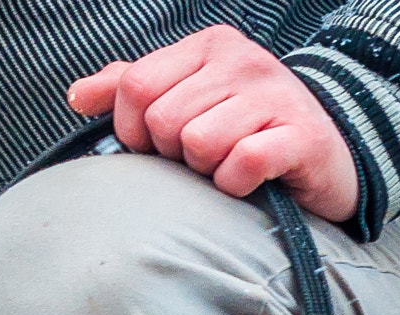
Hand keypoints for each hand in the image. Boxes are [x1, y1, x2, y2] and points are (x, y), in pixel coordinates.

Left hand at [67, 25, 357, 221]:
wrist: (322, 155)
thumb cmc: (241, 131)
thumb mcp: (184, 99)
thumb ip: (129, 91)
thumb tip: (77, 95)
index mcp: (209, 46)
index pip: (135, 86)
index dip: (132, 128)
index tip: (158, 144)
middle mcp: (244, 61)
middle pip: (162, 120)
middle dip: (172, 152)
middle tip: (202, 156)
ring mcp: (276, 95)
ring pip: (199, 142)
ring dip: (206, 169)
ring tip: (228, 164)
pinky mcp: (301, 136)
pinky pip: (241, 164)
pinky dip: (236, 184)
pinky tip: (250, 180)